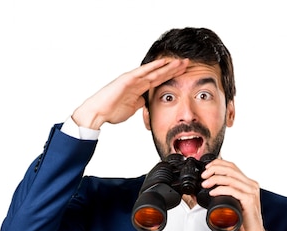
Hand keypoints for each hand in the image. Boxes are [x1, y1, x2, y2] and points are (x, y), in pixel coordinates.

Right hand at [72, 57, 188, 129]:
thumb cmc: (111, 110)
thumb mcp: (132, 108)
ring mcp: (132, 79)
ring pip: (154, 71)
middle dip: (174, 69)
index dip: (171, 76)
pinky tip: (162, 63)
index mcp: (139, 88)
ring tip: (180, 62)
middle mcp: (137, 81)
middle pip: (159, 74)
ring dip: (167, 66)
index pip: (159, 81)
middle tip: (188, 63)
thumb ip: (140, 103)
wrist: (98, 112)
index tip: (184, 74)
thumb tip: (147, 103)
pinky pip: (142, 72)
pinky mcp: (127, 79)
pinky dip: (152, 67)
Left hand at [201, 158, 269, 230]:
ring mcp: (251, 192)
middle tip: (204, 176)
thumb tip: (200, 191)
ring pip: (231, 178)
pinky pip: (233, 190)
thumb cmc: (242, 222)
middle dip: (214, 169)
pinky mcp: (249, 200)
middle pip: (231, 169)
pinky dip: (221, 189)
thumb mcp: (228, 205)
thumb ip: (219, 196)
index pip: (232, 166)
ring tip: (205, 184)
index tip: (207, 168)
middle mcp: (251, 185)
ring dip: (215, 179)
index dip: (218, 164)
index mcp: (247, 183)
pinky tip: (213, 192)